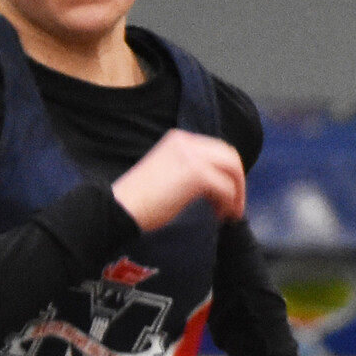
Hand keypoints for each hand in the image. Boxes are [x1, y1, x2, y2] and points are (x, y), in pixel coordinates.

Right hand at [109, 129, 246, 230]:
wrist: (118, 208)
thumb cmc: (136, 201)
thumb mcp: (165, 174)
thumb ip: (188, 171)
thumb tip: (214, 185)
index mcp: (179, 139)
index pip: (216, 149)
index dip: (227, 172)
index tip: (227, 194)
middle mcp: (187, 142)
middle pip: (229, 156)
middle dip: (238, 181)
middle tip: (235, 206)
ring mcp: (192, 156)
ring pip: (232, 169)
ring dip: (237, 193)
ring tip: (230, 213)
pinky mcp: (196, 174)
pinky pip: (225, 187)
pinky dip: (229, 203)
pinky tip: (220, 216)